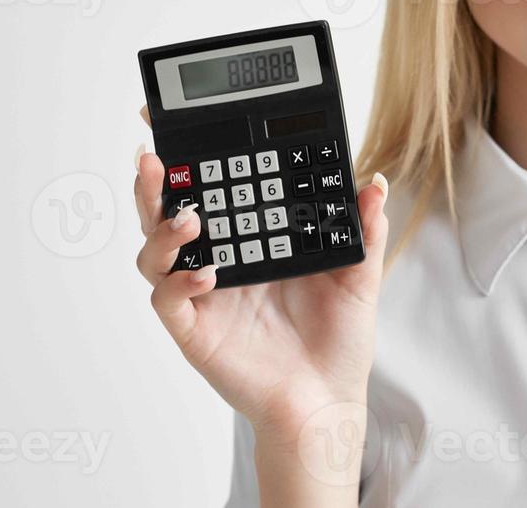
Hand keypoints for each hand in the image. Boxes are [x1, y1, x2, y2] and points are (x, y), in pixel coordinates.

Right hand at [132, 103, 389, 436]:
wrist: (328, 400)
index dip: (188, 163)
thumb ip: (362, 228)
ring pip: (155, 252)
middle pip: (167, 214)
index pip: (211, 192)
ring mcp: (202, 296)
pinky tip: (207, 273)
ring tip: (191, 216)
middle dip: (154, 184)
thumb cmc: (337, 340)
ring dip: (163, 229)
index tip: (176, 127)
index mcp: (251, 241)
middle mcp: (219, 262)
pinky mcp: (194, 330)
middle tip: (153, 157)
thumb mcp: (359, 275)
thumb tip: (373, 182)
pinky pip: (168, 299)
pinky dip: (179, 280)